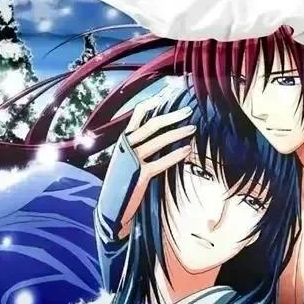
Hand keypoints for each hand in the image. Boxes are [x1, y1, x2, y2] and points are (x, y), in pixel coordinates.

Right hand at [113, 92, 194, 238]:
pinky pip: (161, 162)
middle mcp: (126, 146)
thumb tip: (159, 134)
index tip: (168, 94)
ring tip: (193, 129)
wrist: (110, 209)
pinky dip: (176, 155)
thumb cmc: (122, 184)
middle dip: (172, 116)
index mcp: (123, 140)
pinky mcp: (140, 175)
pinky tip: (187, 151)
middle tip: (188, 111)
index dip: (153, 102)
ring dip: (178, 133)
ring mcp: (132, 160)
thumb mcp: (126, 161)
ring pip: (158, 141)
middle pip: (152, 124)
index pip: (138, 114)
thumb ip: (138, 147)